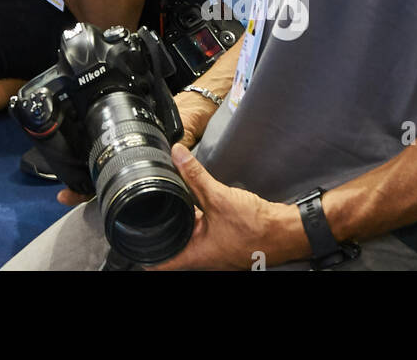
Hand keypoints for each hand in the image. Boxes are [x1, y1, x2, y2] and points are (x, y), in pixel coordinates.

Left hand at [148, 147, 306, 270]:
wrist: (286, 232)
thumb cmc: (256, 226)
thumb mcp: (219, 198)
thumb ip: (194, 176)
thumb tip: (176, 155)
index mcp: (196, 255)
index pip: (160, 262)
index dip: (143, 251)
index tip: (129, 237)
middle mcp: (203, 256)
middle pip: (172, 244)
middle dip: (160, 227)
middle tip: (144, 208)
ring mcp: (214, 249)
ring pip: (187, 234)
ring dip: (179, 219)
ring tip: (165, 200)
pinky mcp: (223, 239)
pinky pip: (202, 229)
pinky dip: (194, 216)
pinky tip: (192, 199)